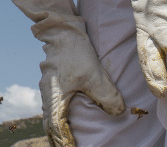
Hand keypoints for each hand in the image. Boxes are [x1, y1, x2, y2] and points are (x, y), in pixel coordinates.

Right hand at [0, 0, 123, 146]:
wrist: (61, 30)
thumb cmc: (75, 51)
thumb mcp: (94, 74)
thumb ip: (106, 95)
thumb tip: (118, 112)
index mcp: (54, 99)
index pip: (58, 131)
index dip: (67, 144)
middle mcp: (48, 97)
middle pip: (51, 128)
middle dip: (60, 141)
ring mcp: (49, 90)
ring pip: (52, 119)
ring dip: (60, 132)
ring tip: (70, 142)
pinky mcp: (54, 84)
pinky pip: (55, 109)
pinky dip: (60, 120)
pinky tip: (69, 121)